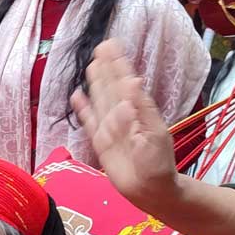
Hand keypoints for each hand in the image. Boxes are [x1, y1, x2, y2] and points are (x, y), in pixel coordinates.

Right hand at [69, 39, 178, 212]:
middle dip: (106, 67)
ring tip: (91, 65)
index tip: (112, 45)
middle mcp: (122, 115)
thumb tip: (131, 82)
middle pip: (110, 87)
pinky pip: (89, 122)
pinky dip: (82, 109)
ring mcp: (109, 127)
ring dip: (95, 83)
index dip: (118, 63)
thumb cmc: (157, 162)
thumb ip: (140, 108)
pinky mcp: (100, 142)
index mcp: (137, 109)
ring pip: (99, 99)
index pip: (125, 81)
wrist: (150, 189)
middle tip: (101, 47)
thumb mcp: (154, 133)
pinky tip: (76, 96)